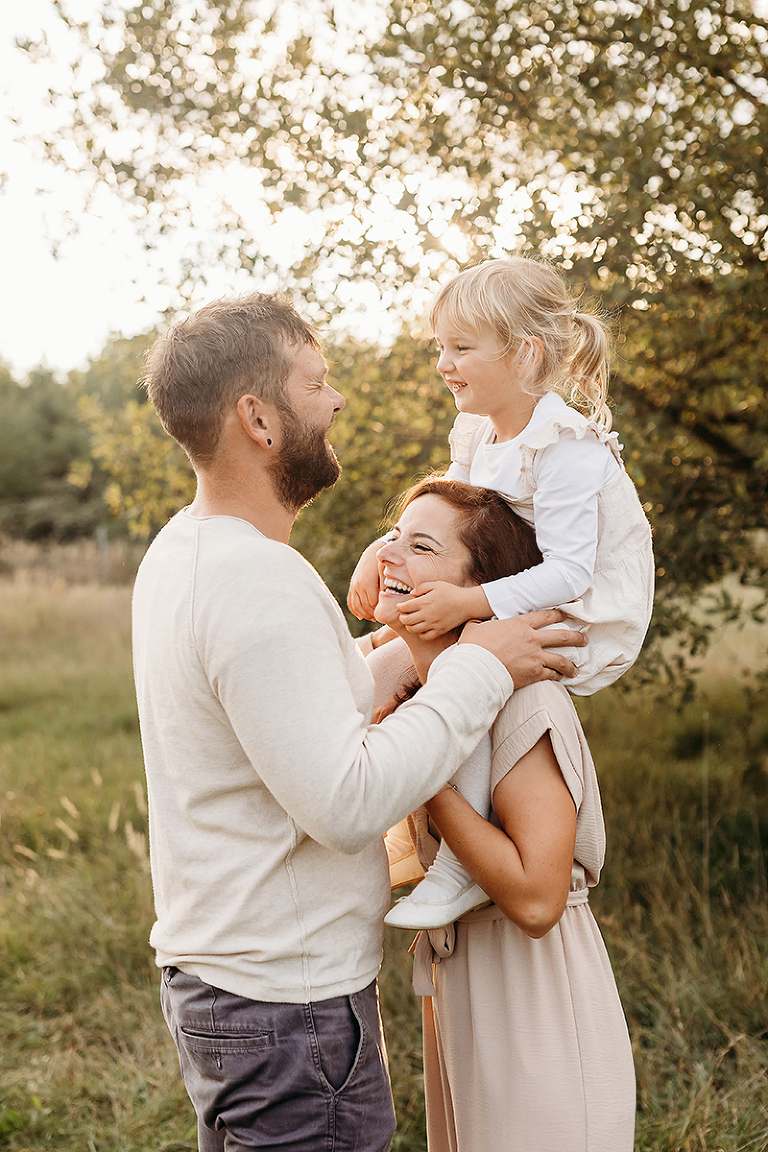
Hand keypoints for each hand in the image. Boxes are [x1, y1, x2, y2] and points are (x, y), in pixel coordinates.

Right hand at [347, 538, 384, 620]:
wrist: (371, 554)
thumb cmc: (382, 564)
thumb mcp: (386, 573)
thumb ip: (387, 586)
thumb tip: (391, 598)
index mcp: (368, 582)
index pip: (372, 603)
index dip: (378, 611)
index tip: (385, 614)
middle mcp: (359, 585)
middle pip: (365, 606)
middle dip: (372, 614)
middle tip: (380, 618)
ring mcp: (354, 586)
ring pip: (356, 606)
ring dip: (364, 614)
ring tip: (372, 618)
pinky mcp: (352, 586)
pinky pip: (350, 602)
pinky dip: (355, 610)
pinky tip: (361, 616)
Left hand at [399, 582, 491, 639]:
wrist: (467, 603)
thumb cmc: (451, 592)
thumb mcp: (436, 584)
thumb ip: (421, 587)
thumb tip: (411, 594)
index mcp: (425, 602)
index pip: (404, 607)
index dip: (400, 607)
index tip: (401, 606)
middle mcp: (427, 614)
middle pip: (406, 620)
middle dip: (402, 617)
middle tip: (404, 614)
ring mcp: (433, 624)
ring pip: (413, 629)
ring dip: (409, 626)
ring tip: (412, 621)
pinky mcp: (439, 630)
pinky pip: (425, 636)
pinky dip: (420, 633)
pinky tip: (423, 627)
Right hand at [458, 609, 586, 686]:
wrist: (477, 668)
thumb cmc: (473, 648)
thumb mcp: (474, 628)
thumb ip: (480, 622)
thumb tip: (475, 621)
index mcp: (520, 624)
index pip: (546, 615)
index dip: (560, 613)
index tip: (570, 611)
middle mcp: (532, 638)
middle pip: (562, 636)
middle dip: (576, 637)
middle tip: (584, 639)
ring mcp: (535, 656)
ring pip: (562, 659)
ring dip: (571, 664)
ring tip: (577, 668)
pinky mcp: (534, 673)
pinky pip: (552, 675)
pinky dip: (557, 677)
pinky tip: (561, 680)